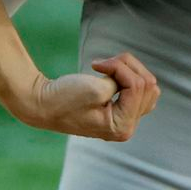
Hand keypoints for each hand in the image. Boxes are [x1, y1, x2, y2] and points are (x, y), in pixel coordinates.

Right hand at [14, 52, 159, 140]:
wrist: (43, 105)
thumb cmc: (64, 99)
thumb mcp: (95, 89)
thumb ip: (120, 82)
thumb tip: (134, 77)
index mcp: (122, 126)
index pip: (137, 86)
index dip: (119, 68)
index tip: (95, 65)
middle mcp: (127, 126)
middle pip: (147, 85)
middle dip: (127, 67)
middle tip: (102, 64)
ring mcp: (124, 119)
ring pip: (146, 85)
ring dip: (128, 69)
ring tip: (106, 68)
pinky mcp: (120, 110)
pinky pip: (138, 88)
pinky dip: (128, 75)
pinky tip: (111, 74)